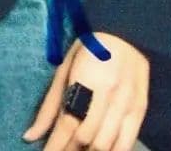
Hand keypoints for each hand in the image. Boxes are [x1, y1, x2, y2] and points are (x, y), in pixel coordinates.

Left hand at [23, 32, 149, 150]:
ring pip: (106, 145)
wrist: (128, 31)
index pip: (67, 124)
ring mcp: (127, 103)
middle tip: (63, 148)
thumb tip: (30, 136)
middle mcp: (109, 94)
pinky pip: (127, 143)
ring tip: (81, 148)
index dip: (54, 146)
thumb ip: (50, 105)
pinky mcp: (140, 110)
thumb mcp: (65, 68)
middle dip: (70, 150)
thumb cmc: (90, 47)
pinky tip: (101, 150)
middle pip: (86, 138)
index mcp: (86, 79)